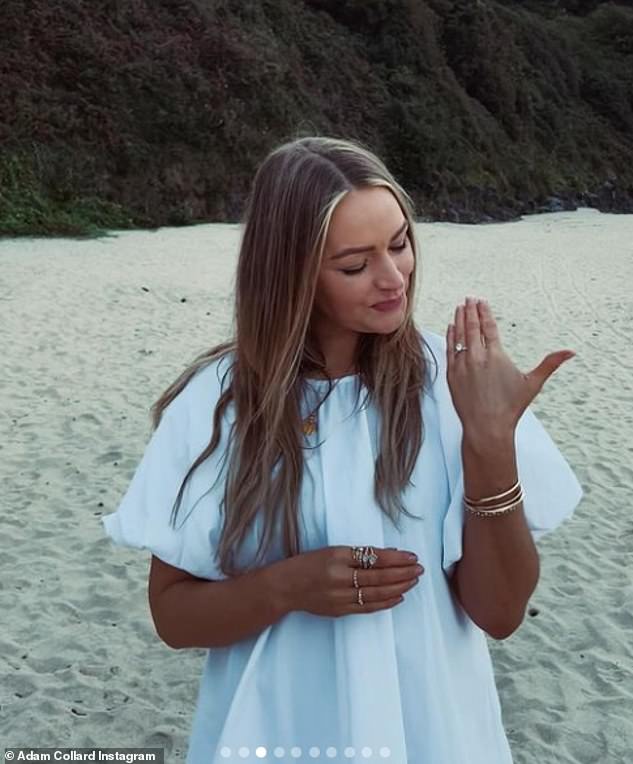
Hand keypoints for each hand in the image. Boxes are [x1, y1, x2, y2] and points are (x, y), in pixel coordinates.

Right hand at [271, 546, 423, 617]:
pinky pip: (368, 607)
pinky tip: (399, 596)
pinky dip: (385, 602)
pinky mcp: (340, 610)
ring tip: (413, 581)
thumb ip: (359, 554)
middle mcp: (339, 577)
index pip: (374, 558)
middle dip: (402, 573)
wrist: (285, 587)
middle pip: (379, 577)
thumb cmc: (308, 564)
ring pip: (376, 593)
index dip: (396, 558)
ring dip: (398, 587)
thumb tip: (389, 554)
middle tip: (419, 569)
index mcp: (337, 557)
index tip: (412, 556)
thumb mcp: (331, 551)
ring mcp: (340, 596)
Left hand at [446, 296, 575, 440]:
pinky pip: (449, 350)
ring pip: (459, 336)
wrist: (487, 427)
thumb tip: (571, 352)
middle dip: (471, 310)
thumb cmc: (510, 408)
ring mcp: (462, 366)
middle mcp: (477, 357)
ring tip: (460, 307)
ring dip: (460, 319)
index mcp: (496, 356)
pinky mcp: (451, 375)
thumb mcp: (532, 384)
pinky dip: (450, 336)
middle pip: (472, 327)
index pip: (489, 327)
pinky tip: (451, 327)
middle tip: (470, 298)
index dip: (485, 312)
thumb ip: (550, 364)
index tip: (482, 301)